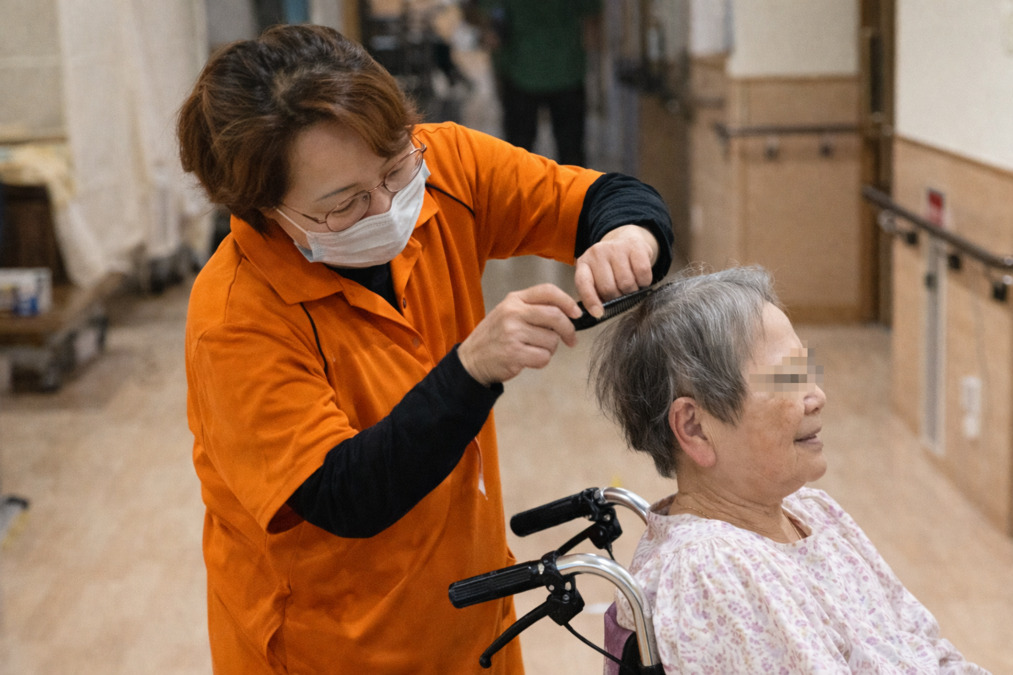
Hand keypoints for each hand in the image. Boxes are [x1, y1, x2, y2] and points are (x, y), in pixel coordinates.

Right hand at [458, 284, 582, 384]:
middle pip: (555, 316)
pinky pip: (543, 357)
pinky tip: (528, 360)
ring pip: (552, 340)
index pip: (548, 291)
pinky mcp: (513, 353)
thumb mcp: (509, 313)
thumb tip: (568, 313)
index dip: (567, 302)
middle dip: (568, 330)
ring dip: (549, 349)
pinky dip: (541, 361)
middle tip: (570, 339)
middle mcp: (513, 313)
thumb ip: (534, 309)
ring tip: (533, 349)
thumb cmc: (495, 337)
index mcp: (514, 300)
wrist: (471, 359)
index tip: (577, 313)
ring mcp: (512, 333)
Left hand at [574, 225, 658, 317]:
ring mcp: (616, 247)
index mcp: (584, 263)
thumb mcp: (596, 277)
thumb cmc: (610, 266)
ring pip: (627, 283)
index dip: (591, 301)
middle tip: (621, 295)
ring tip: (630, 287)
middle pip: (609, 288)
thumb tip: (600, 312)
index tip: (599, 313)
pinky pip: (643, 273)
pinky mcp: (635, 246)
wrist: (625, 240)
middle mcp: (597, 253)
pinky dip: (644, 282)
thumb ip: (595, 293)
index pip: (584, 284)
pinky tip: (640, 279)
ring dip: (632, 291)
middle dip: (617, 298)